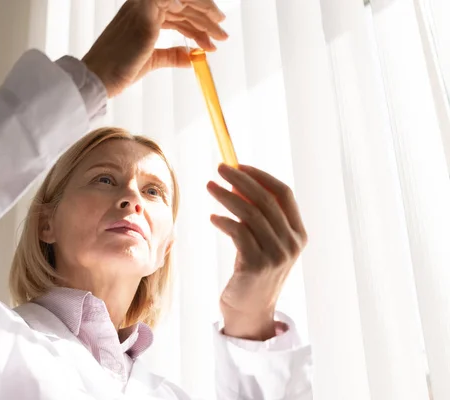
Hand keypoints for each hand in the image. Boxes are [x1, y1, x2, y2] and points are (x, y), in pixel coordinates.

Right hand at [82, 0, 227, 96]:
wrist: (101, 76)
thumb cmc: (120, 70)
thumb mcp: (152, 60)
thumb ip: (171, 56)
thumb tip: (191, 57)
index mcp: (142, 14)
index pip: (176, 13)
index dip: (196, 26)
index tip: (211, 41)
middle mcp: (143, 5)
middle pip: (183, 5)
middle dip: (206, 20)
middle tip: (223, 36)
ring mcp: (144, 4)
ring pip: (184, 0)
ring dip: (206, 15)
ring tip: (221, 33)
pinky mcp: (147, 9)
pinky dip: (197, 6)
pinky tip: (208, 23)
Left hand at [207, 164, 307, 340]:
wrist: (250, 311)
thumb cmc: (253, 271)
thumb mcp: (263, 242)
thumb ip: (258, 216)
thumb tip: (237, 182)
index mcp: (298, 233)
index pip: (283, 193)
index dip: (261, 176)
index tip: (239, 164)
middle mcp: (291, 243)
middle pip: (266, 199)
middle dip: (240, 179)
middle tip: (219, 168)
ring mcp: (276, 254)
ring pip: (250, 213)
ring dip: (226, 195)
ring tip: (209, 186)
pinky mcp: (257, 264)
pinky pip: (238, 232)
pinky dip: (223, 220)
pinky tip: (212, 217)